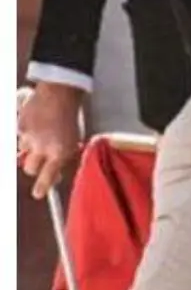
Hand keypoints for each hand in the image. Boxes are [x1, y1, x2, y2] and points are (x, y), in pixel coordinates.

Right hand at [17, 83, 85, 199]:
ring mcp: (29, 137)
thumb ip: (62, 158)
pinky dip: (26, 134)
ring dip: (29, 149)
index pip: (48, 176)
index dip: (42, 187)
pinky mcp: (19, 127)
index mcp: (59, 152)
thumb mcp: (72, 142)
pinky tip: (36, 125)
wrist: (60, 95)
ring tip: (41, 135)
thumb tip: (55, 175)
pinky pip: (19, 137)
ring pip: (23, 153)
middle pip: (29, 169)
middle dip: (33, 168)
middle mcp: (42, 147)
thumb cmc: (69, 119)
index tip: (38, 194)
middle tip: (38, 161)